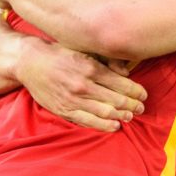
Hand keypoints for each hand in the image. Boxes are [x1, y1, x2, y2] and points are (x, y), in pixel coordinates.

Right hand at [16, 37, 147, 131]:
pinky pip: (87, 121)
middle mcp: (83, 85)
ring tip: (130, 117)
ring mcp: (73, 100)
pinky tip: (114, 126)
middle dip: (132, 105)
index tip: (143, 95)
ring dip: (121, 116)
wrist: (31, 63)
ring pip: (104, 112)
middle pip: (116, 100)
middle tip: (141, 108)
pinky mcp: (64, 110)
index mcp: (90, 68)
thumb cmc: (60, 54)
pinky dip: (103, 125)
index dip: (136, 91)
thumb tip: (127, 73)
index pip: (121, 84)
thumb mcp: (84, 50)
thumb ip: (106, 61)